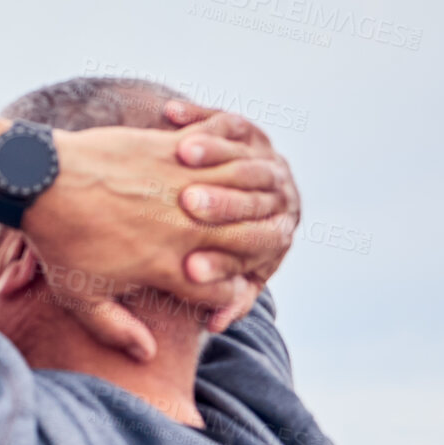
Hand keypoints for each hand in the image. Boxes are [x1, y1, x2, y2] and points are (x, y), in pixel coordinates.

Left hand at [21, 113, 295, 357]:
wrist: (40, 180)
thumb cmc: (57, 240)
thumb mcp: (78, 297)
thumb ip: (114, 330)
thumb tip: (146, 355)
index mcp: (168, 268)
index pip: (225, 292)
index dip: (225, 294)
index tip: (213, 287)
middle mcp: (185, 230)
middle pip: (246, 246)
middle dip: (245, 253)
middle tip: (230, 248)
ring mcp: (185, 188)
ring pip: (245, 201)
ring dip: (244, 207)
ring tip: (229, 210)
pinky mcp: (177, 152)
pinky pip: (224, 161)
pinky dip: (227, 169)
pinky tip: (212, 175)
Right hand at [166, 101, 300, 332]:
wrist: (236, 209)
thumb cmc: (218, 253)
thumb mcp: (228, 282)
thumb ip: (222, 301)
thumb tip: (210, 329)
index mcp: (273, 239)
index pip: (253, 248)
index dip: (222, 261)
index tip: (191, 267)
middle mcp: (271, 199)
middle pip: (251, 197)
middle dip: (224, 202)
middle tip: (191, 203)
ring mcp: (261, 163)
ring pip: (244, 155)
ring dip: (215, 151)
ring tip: (183, 151)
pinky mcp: (243, 134)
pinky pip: (227, 121)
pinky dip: (201, 116)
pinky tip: (171, 115)